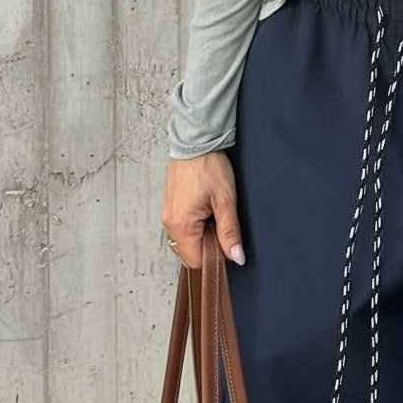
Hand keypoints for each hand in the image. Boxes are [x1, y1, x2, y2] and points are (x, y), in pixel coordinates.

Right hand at [160, 151, 245, 270]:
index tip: (227, 244)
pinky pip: (179, 229)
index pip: (196, 261)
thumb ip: (230, 231)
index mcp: (181, 225)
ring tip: (213, 216)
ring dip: (200, 238)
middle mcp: (169, 223)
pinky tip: (204, 212)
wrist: (195, 142)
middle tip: (221, 226)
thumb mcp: (225, 199)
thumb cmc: (209, 165)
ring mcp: (166, 215)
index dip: (215, 258)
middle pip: (188, 254)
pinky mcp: (168, 207)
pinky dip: (193, 228)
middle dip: (207, 248)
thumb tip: (236, 256)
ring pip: (184, 242)